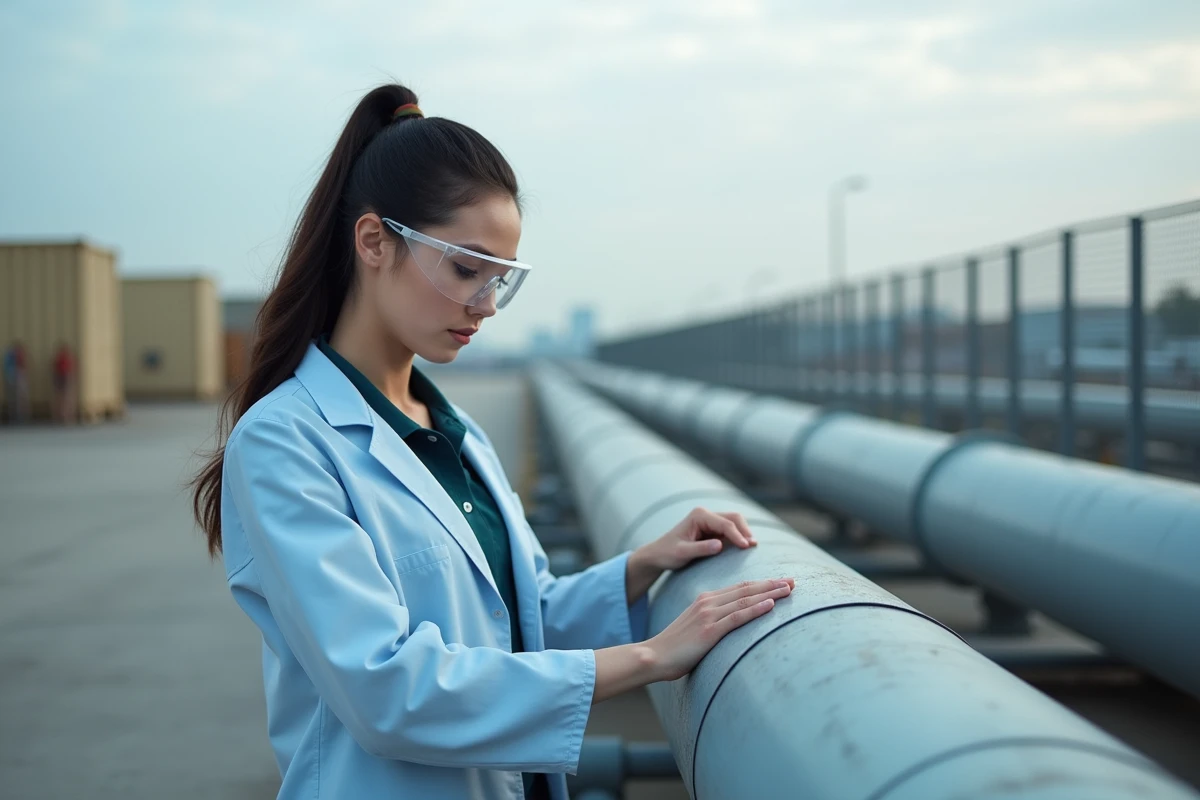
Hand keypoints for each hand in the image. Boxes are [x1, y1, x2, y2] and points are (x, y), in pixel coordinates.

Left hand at [646, 507, 756, 569]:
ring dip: (744, 532)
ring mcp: (710, 521)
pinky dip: (739, 536)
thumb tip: (720, 545)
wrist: (658, 555)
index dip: (737, 535)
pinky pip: (730, 530)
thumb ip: (700, 549)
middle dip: (745, 530)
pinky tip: (746, 546)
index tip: (746, 547)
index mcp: (699, 515)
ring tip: (753, 546)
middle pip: (733, 517)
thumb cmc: (667, 553)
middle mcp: (706, 514)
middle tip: (754, 545)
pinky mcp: (712, 530)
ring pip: (734, 522)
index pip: (724, 523)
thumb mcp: (682, 553)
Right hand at [647, 578, 794, 680]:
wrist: (653, 656)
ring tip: (789, 589)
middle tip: (793, 581)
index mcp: (705, 600)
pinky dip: (755, 609)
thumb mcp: (695, 628)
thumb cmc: (674, 648)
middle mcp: (708, 602)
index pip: (739, 587)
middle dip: (772, 584)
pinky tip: (770, 605)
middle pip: (746, 589)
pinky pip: (737, 617)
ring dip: (770, 593)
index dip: (762, 583)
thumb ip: (712, 622)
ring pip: (745, 599)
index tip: (781, 582)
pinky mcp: (709, 631)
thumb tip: (731, 626)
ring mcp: (708, 615)